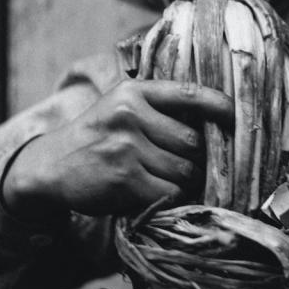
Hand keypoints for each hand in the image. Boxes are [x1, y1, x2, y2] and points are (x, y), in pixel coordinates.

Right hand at [2, 79, 233, 218]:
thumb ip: (160, 107)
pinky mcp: (123, 178)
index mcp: (135, 92)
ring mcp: (126, 147)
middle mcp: (131, 114)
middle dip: (200, 158)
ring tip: (175, 180)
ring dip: (188, 180)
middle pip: (194, 141)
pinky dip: (172, 197)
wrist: (51, 165)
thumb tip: (219, 119)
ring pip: (186, 169)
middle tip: (195, 166)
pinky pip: (170, 191)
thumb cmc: (100, 135)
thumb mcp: (123, 106)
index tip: (237, 117)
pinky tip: (160, 193)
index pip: (190, 94)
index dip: (220, 106)